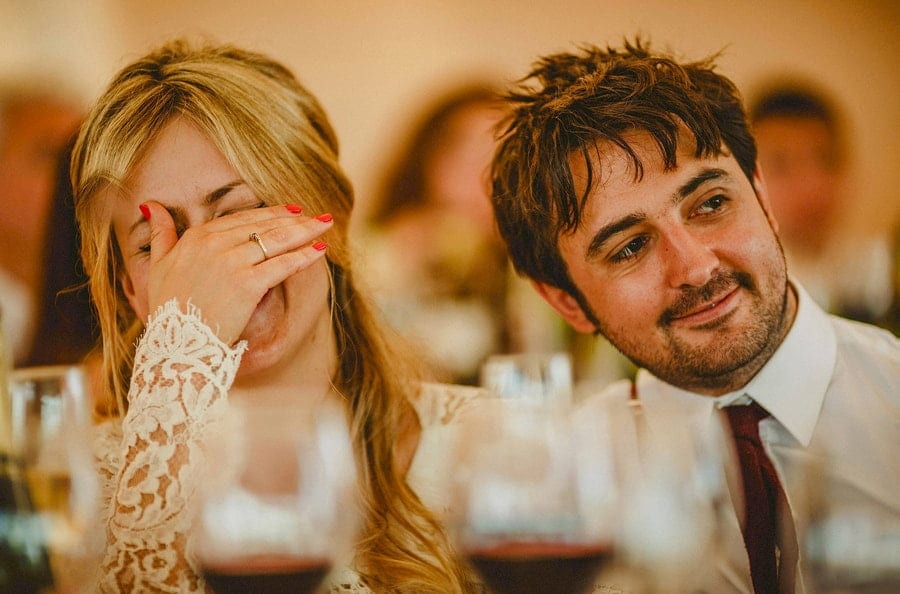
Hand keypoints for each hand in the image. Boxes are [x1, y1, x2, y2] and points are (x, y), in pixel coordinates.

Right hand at [139, 201, 332, 344]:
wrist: (177, 344)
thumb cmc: (169, 308)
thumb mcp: (159, 265)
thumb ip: (160, 233)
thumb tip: (152, 205)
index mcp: (196, 237)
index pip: (242, 219)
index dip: (271, 214)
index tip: (292, 211)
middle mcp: (214, 244)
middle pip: (263, 226)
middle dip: (294, 219)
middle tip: (318, 216)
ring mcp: (231, 263)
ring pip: (276, 241)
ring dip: (305, 231)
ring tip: (326, 224)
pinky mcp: (247, 284)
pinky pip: (282, 265)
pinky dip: (304, 256)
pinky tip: (321, 249)